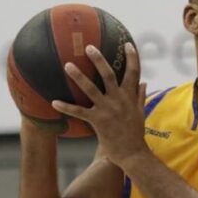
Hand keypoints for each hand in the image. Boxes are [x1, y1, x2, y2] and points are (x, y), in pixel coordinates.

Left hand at [52, 44, 147, 166]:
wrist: (133, 153)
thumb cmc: (136, 134)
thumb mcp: (141, 112)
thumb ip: (140, 96)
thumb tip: (144, 82)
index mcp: (130, 96)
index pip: (134, 72)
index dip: (132, 57)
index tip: (126, 44)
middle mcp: (119, 99)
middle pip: (109, 74)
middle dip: (98, 59)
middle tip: (88, 47)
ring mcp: (108, 109)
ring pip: (91, 88)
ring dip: (78, 76)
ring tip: (67, 65)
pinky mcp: (98, 121)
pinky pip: (79, 112)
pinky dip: (66, 107)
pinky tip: (54, 102)